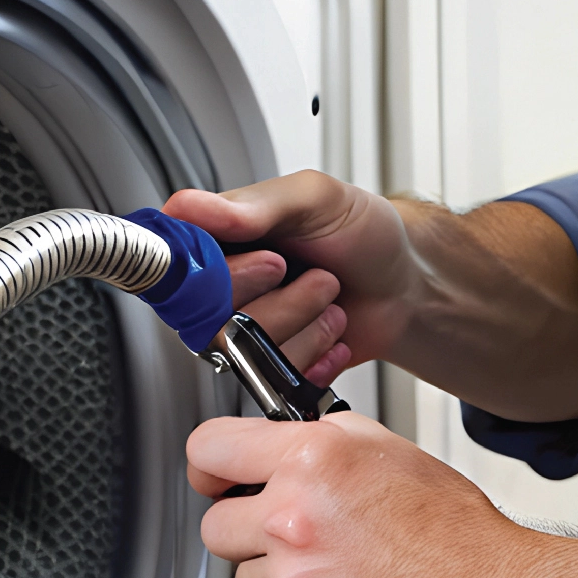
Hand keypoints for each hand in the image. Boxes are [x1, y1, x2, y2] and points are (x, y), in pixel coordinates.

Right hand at [163, 172, 423, 386]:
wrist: (403, 282)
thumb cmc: (359, 232)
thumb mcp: (314, 197)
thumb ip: (251, 204)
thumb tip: (188, 206)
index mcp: (217, 240)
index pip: (173, 268)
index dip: (218, 275)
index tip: (269, 263)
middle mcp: (221, 290)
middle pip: (210, 318)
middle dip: (278, 297)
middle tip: (303, 270)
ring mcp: (245, 332)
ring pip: (246, 351)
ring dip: (304, 323)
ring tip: (327, 295)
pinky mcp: (270, 368)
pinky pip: (275, 380)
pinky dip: (316, 354)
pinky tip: (332, 330)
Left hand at [188, 408, 531, 577]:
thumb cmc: (449, 527)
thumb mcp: (388, 448)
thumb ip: (322, 438)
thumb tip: (278, 440)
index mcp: (312, 461)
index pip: (208, 448)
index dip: (209, 463)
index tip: (214, 475)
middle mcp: (294, 518)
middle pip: (215, 524)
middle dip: (247, 525)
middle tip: (291, 528)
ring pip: (244, 577)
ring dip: (277, 574)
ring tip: (333, 567)